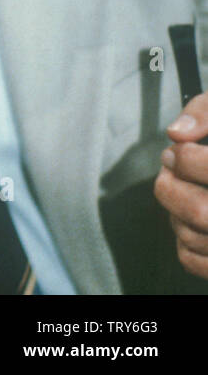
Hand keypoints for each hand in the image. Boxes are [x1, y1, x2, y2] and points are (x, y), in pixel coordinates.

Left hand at [154, 92, 207, 278]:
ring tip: (185, 193)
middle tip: (171, 169)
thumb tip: (178, 133)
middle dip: (171, 186)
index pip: (201, 166)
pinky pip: (195, 261)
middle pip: (200, 212)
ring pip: (193, 237)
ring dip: (175, 212)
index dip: (181, 156)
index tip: (177, 150)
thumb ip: (206, 112)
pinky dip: (185, 243)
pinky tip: (195, 222)